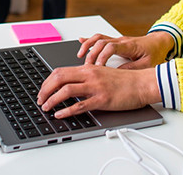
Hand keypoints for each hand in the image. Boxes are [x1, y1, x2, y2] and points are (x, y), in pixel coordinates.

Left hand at [37, 65, 158, 117]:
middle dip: (45, 90)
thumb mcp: (102, 73)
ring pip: (66, 90)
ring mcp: (95, 87)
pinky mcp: (102, 100)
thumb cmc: (125, 81)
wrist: (142, 83)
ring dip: (52, 100)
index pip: (60, 71)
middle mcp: (90, 75)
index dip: (47, 81)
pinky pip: (80, 105)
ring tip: (46, 107)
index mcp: (88, 68)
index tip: (42, 90)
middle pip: (59, 78)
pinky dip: (66, 110)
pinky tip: (60, 114)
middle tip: (40, 99)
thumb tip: (71, 84)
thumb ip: (87, 76)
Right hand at [77, 32, 173, 68]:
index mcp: (129, 46)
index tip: (98, 67)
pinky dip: (89, 41)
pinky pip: (100, 38)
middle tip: (85, 66)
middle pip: (101, 42)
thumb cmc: (154, 53)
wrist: (159, 42)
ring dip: (87, 45)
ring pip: (98, 38)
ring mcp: (117, 40)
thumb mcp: (148, 64)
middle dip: (91, 53)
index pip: (111, 47)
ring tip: (79, 55)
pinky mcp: (115, 41)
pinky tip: (81, 42)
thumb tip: (118, 74)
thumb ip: (133, 69)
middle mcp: (121, 41)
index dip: (102, 56)